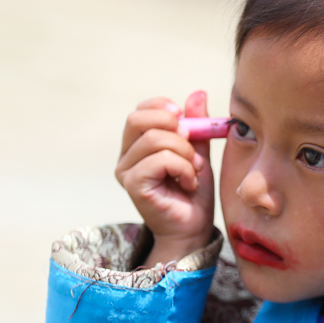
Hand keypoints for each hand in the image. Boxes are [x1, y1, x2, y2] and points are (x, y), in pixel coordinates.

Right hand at [115, 91, 214, 265]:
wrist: (194, 228)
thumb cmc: (193, 193)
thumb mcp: (197, 152)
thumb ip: (196, 126)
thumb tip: (198, 93)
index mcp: (137, 145)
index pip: (140, 111)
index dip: (163, 108)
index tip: (184, 118)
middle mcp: (125, 157)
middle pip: (139, 119)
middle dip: (174, 127)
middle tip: (191, 148)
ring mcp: (126, 172)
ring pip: (155, 139)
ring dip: (185, 153)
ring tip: (193, 172)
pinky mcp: (133, 186)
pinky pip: (160, 160)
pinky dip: (183, 168)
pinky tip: (188, 183)